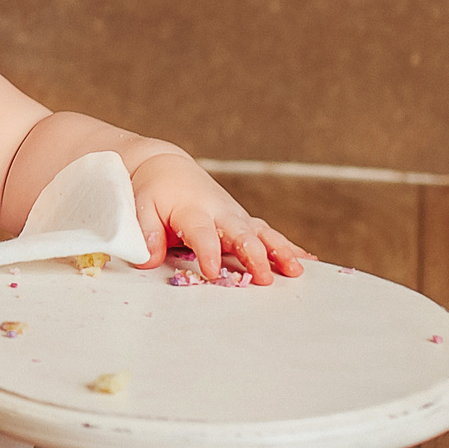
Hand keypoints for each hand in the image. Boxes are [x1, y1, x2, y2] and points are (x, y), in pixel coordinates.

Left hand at [127, 152, 306, 283]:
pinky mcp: (244, 221)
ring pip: (262, 233)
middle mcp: (220, 212)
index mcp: (193, 210)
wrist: (168, 169)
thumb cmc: (154, 192)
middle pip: (241, 234)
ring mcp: (235, 216)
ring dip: (279, 251)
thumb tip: (148, 260)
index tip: (212, 270)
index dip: (208, 252)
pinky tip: (307, 260)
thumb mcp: (141, 208)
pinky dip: (288, 246)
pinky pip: (268, 233)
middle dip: (254, 256)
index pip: (202, 233)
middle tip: (265, 278)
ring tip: (295, 271)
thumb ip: (145, 233)